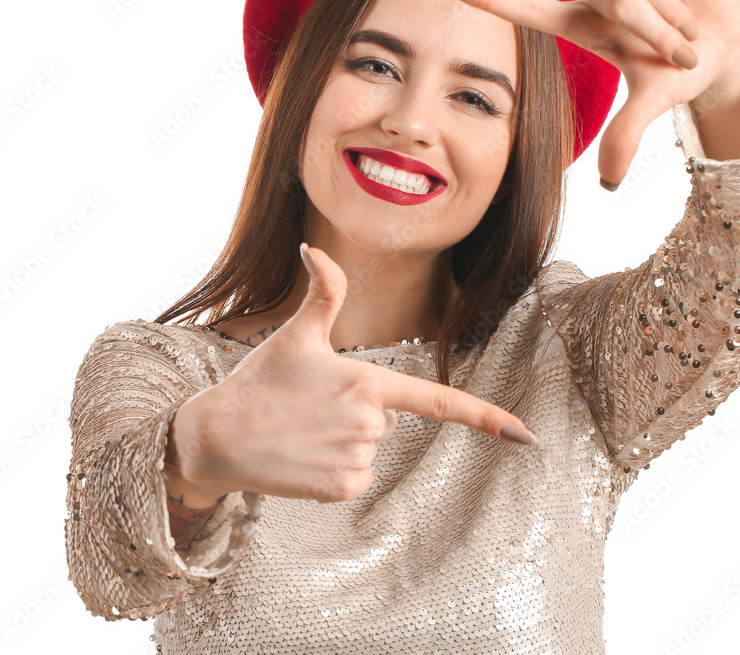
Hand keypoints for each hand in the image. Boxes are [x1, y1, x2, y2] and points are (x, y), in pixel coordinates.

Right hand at [169, 244, 537, 505]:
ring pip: (371, 448)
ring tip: (301, 430)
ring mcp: (355, 460)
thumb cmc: (259, 381)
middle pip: (386, 418)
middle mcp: (369, 424)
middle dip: (357, 411)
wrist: (214, 439)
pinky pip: (355, 477)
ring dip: (343, 441)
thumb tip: (314, 248)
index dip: (485, 417)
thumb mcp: (295, 334)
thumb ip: (322, 292)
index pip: (438, 401)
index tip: (525, 436)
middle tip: (311, 405)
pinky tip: (302, 457)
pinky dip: (333, 470)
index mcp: (368, 382)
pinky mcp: (338, 490)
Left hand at [435, 0, 739, 185]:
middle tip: (678, 52)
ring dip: (673, 13)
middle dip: (654, 30)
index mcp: (580, 25)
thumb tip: (608, 185)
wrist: (726, 44)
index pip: (524, 8)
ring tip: (686, 26)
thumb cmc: (679, 72)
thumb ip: (627, 133)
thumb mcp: (654, 101)